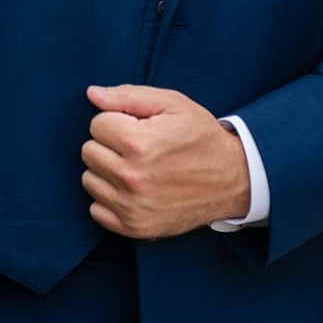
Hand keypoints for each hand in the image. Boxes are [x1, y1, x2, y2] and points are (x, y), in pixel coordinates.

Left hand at [81, 84, 250, 238]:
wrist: (233, 179)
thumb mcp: (173, 104)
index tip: (138, 128)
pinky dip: (110, 199)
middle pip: (88, 152)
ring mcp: (132, 206)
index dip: (117, 121)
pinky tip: (132, 190)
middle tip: (137, 148)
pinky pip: (96, 210)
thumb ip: (128, 96)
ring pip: (89, 180)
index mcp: (139, 143)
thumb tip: (91, 94)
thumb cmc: (201, 137)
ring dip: (107, 172)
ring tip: (136, 168)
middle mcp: (132, 178)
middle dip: (109, 145)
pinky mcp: (134, 228)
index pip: (96, 125)